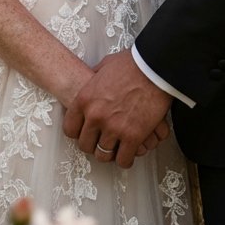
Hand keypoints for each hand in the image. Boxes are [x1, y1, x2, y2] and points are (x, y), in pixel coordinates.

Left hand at [62, 50, 171, 168]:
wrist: (154, 68)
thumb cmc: (132, 64)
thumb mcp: (104, 65)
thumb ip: (94, 76)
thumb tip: (91, 77)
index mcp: (85, 99)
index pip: (70, 129)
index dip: (78, 133)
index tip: (86, 132)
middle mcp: (95, 116)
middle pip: (85, 145)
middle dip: (93, 144)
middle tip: (102, 141)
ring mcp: (113, 127)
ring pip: (103, 155)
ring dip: (110, 153)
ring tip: (116, 148)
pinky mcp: (133, 136)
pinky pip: (123, 159)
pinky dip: (126, 159)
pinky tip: (129, 152)